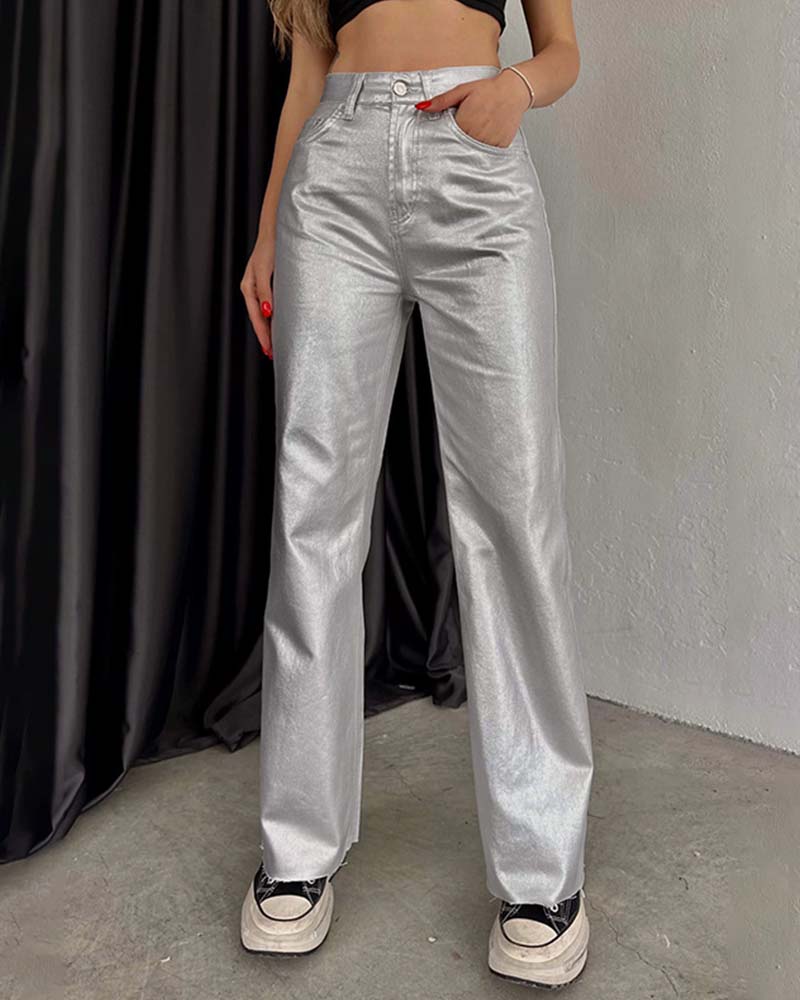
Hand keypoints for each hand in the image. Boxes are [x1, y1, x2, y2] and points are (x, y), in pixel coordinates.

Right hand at [240, 233, 274, 358]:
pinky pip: (266, 306)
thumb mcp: (264, 270)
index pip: (256, 317)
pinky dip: (271, 318)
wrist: (275, 230)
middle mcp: (252, 289)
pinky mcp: (266, 283)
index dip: (263, 334)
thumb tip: (267, 313)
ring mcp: (258, 287)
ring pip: (262, 314)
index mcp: (248, 288)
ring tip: (273, 344)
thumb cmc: (269, 247)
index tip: (269, 349)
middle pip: (258, 318)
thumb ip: (265, 291)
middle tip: (272, 354)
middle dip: (265, 336)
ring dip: (268, 329)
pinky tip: (275, 324)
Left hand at [415, 69, 530, 148]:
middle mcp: (476, 135)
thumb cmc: (487, 89)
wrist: (514, 90)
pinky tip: (483, 141)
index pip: (447, 139)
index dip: (444, 140)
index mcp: (464, 123)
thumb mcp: (462, 90)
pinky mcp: (500, 146)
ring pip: (473, 154)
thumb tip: (420, 106)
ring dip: (469, 150)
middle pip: (459, 148)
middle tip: (458, 141)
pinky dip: (483, 150)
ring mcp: (489, 142)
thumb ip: (441, 101)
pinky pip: (487, 154)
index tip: (441, 143)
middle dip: (456, 146)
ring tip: (473, 137)